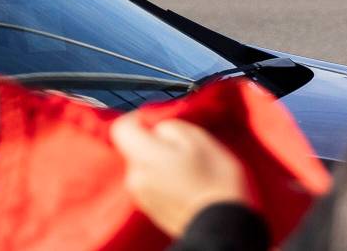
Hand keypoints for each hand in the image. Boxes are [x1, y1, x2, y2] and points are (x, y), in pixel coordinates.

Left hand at [111, 115, 251, 238]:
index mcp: (143, 157)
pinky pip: (151, 186)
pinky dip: (164, 182)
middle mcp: (135, 177)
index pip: (121, 127)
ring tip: (189, 171)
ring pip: (144, 168)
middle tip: (183, 150)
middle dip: (154, 144)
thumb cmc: (216, 180)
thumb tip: (157, 129)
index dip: (138, 119)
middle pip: (134, 148)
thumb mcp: (199, 139)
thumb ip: (170, 126)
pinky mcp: (151, 212)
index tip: (157, 122)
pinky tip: (186, 187)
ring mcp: (141, 197)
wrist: (225, 228)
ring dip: (160, 164)